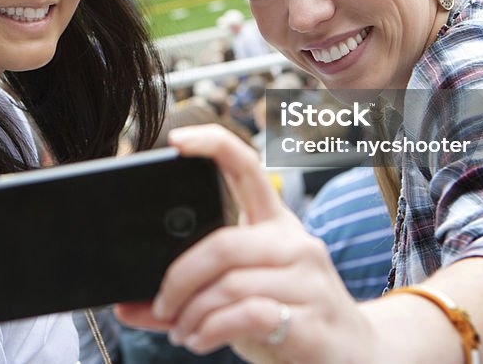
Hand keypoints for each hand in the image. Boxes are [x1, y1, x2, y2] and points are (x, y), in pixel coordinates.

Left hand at [116, 126, 374, 362]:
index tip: (177, 140)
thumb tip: (124, 305)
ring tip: (182, 330)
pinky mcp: (313, 320)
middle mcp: (295, 243)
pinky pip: (248, 315)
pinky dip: (212, 330)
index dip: (213, 145)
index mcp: (276, 224)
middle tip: (162, 305)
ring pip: (230, 284)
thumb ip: (188, 298)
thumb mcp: (241, 298)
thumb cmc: (291, 318)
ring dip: (191, 313)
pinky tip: (202, 340)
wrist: (358, 357)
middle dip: (178, 278)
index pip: (247, 167)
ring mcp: (308, 281)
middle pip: (222, 244)